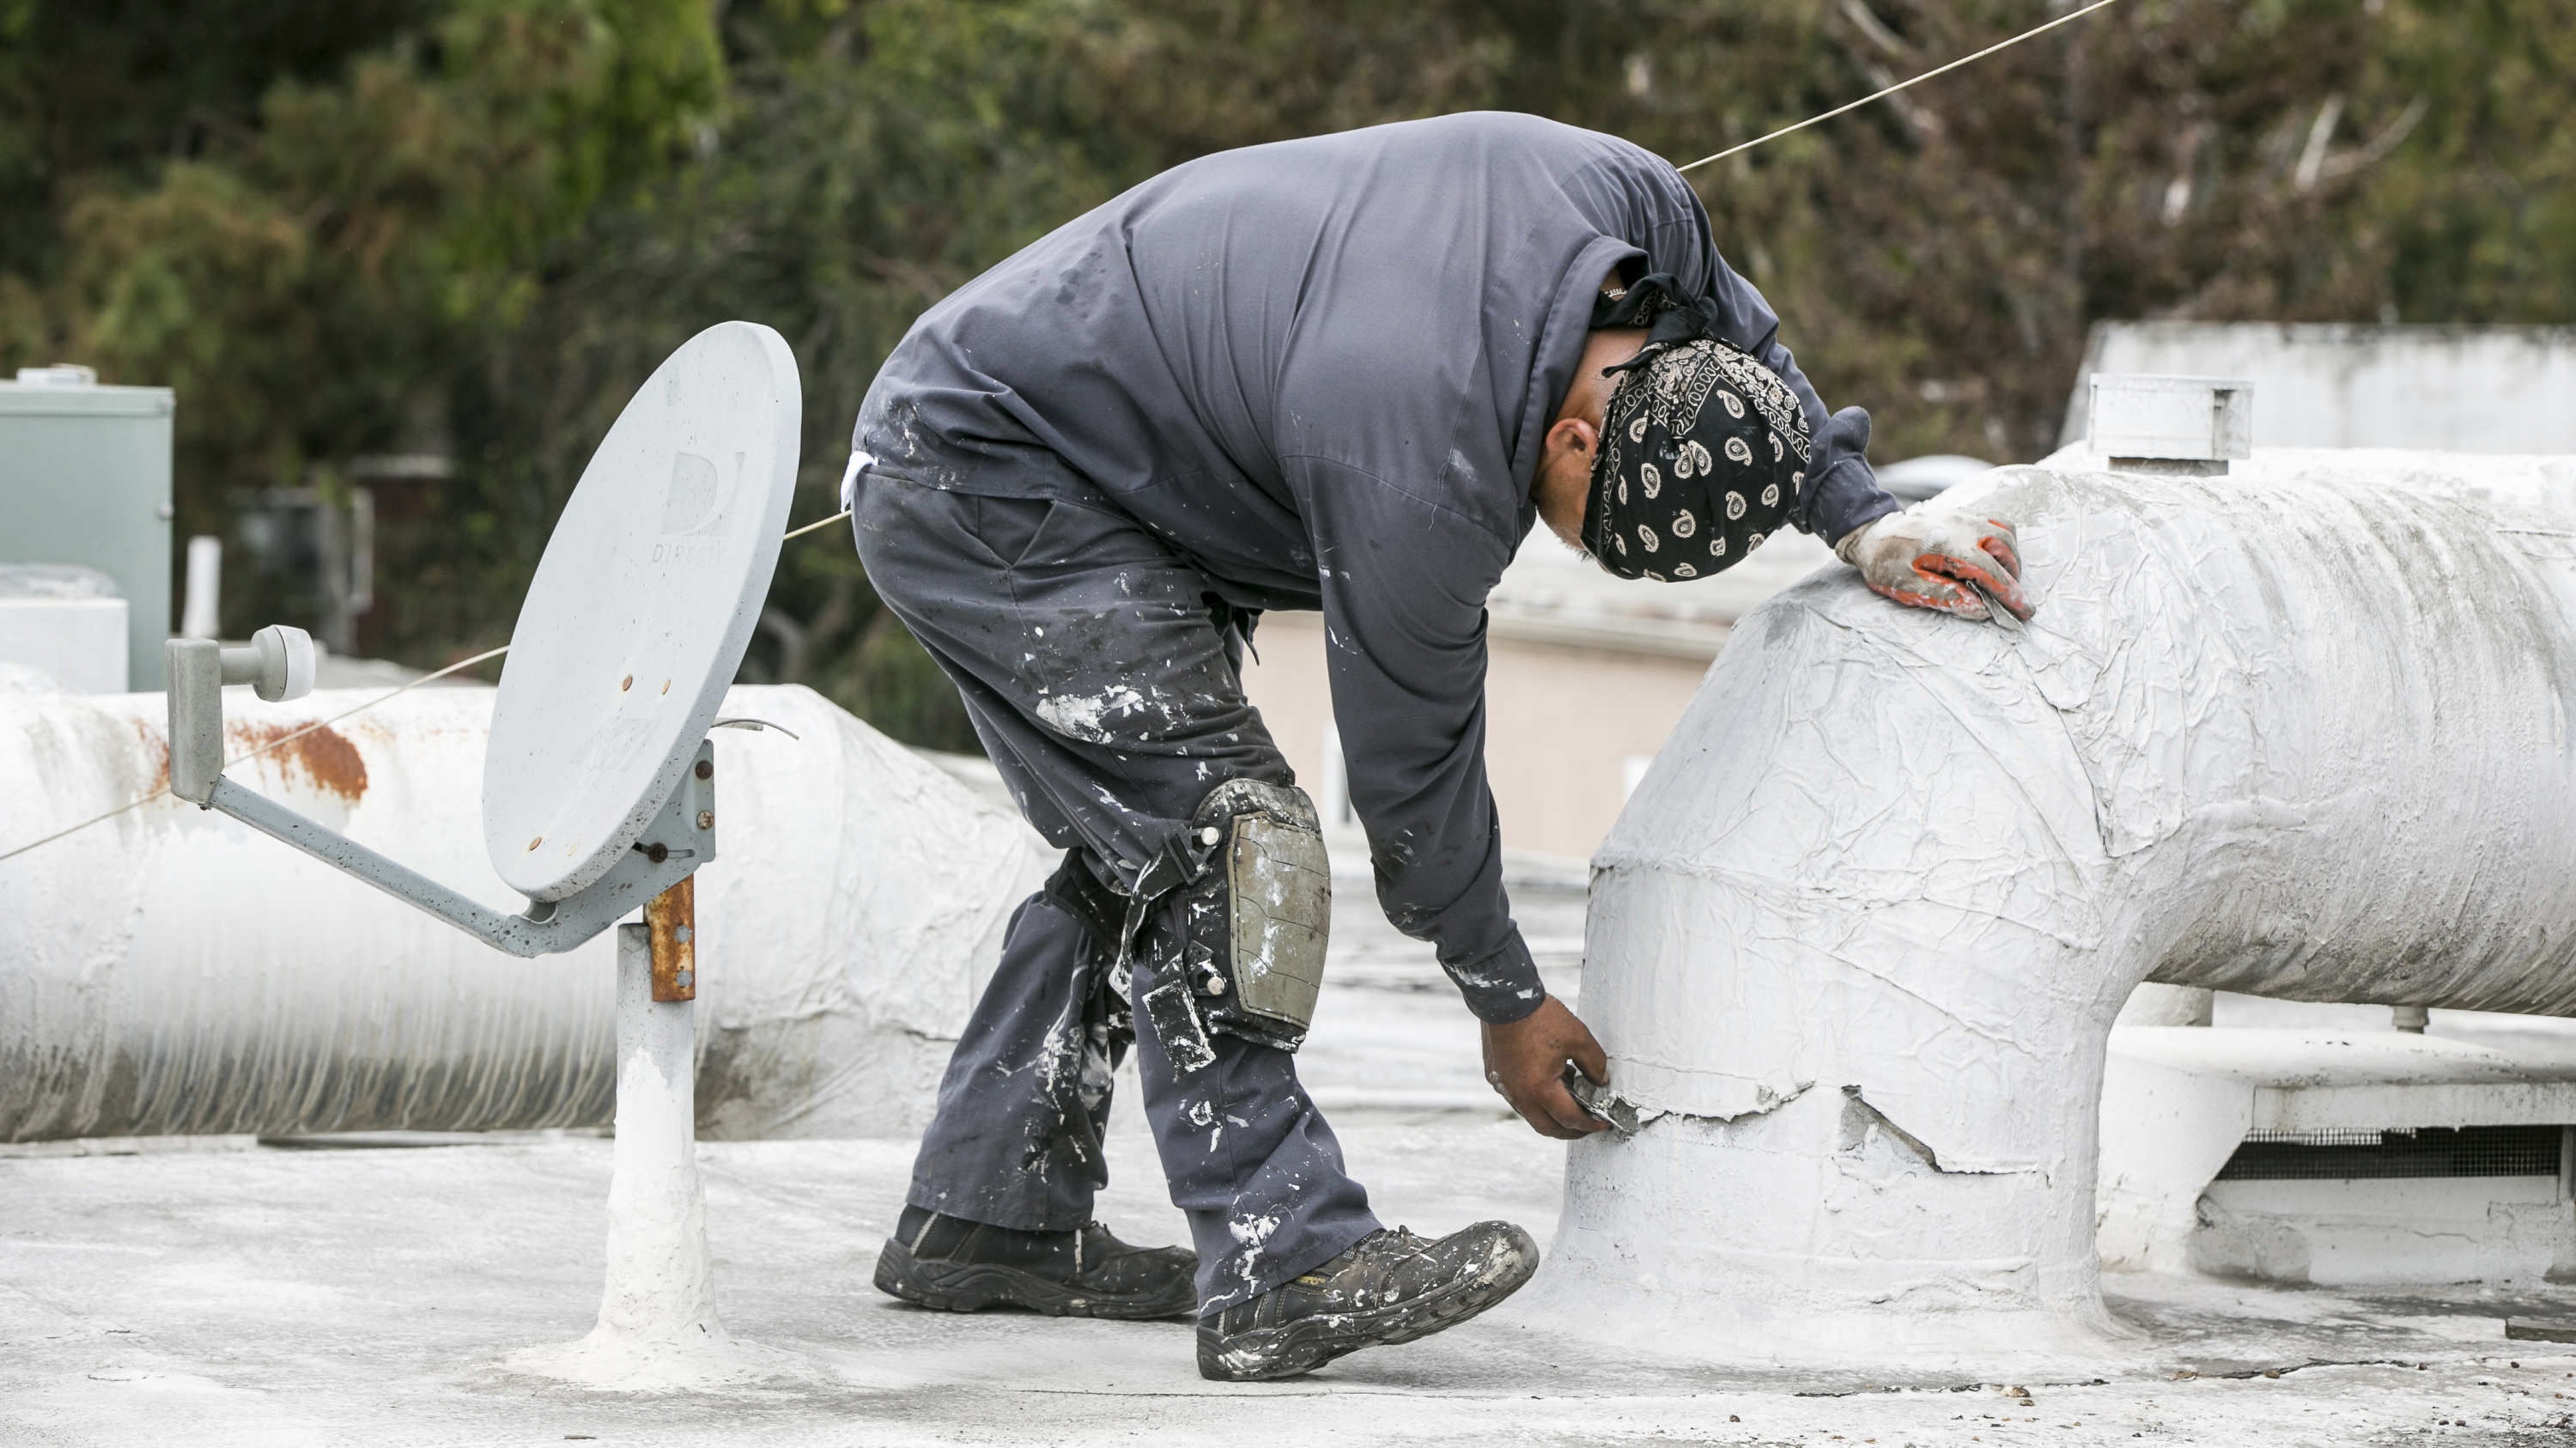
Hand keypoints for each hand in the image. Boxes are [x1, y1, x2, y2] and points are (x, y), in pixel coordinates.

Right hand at [1480, 995, 1610, 1139]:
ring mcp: (1504, 1087)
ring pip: (1531, 1115)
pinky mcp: (1495, 1076)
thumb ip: (1595, 1064)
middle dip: (1570, 1131)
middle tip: (1587, 1125)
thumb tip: (1601, 1081)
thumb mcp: (1579, 1038)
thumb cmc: (1539, 1016)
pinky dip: (1536, 1099)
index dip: (1590, 1125)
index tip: (1602, 1124)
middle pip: (1547, 1128)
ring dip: (1551, 1114)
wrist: (1503, 998)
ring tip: (1570, 1097)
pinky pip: (1518, 1099)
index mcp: (1539, 1088)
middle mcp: (1518, 1094)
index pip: (1569, 1119)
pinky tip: (1549, 1081)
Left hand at [1836, 507, 2033, 621]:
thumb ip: (1945, 596)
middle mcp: (1963, 527)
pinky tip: (1992, 554)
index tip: (2025, 610)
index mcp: (1951, 548)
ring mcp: (1963, 515)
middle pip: (2006, 548)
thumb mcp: (1908, 587)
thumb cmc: (1887, 563)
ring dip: (2010, 554)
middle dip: (2013, 574)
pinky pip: (1994, 520)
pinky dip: (2002, 538)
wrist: (1871, 533)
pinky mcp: (1961, 511)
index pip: (1993, 573)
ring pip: (2005, 530)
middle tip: (2009, 595)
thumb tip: (1980, 609)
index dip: (2011, 594)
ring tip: (2002, 575)